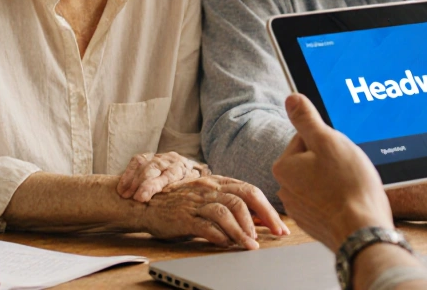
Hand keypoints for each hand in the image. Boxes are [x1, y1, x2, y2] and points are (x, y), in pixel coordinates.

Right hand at [116, 151, 209, 201]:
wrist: (189, 168)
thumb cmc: (189, 187)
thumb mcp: (194, 189)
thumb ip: (191, 192)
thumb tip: (194, 201)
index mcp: (182, 169)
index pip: (167, 176)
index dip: (152, 186)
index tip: (141, 198)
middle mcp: (170, 160)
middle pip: (153, 170)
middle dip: (141, 184)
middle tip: (132, 198)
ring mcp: (158, 157)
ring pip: (143, 165)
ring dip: (132, 181)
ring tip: (124, 195)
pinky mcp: (148, 156)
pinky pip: (136, 162)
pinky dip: (127, 174)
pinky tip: (121, 187)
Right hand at [136, 176, 288, 248]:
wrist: (145, 204)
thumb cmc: (179, 204)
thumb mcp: (208, 199)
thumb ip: (232, 206)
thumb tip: (262, 220)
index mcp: (217, 182)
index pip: (250, 191)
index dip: (269, 209)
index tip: (281, 227)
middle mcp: (209, 188)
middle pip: (244, 197)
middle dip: (264, 216)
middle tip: (276, 234)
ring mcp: (196, 201)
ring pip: (227, 210)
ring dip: (243, 229)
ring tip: (252, 244)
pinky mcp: (184, 216)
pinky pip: (205, 225)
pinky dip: (219, 235)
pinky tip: (227, 244)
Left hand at [272, 93, 393, 251]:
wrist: (362, 232)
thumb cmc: (348, 186)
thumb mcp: (328, 141)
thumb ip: (306, 118)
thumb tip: (291, 99)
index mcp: (284, 166)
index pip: (306, 137)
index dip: (328, 141)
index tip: (339, 154)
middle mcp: (285, 188)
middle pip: (312, 159)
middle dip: (332, 160)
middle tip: (347, 171)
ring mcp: (299, 207)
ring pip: (320, 179)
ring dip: (335, 179)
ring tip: (350, 187)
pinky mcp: (314, 221)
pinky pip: (326, 200)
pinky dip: (338, 198)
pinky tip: (350, 201)